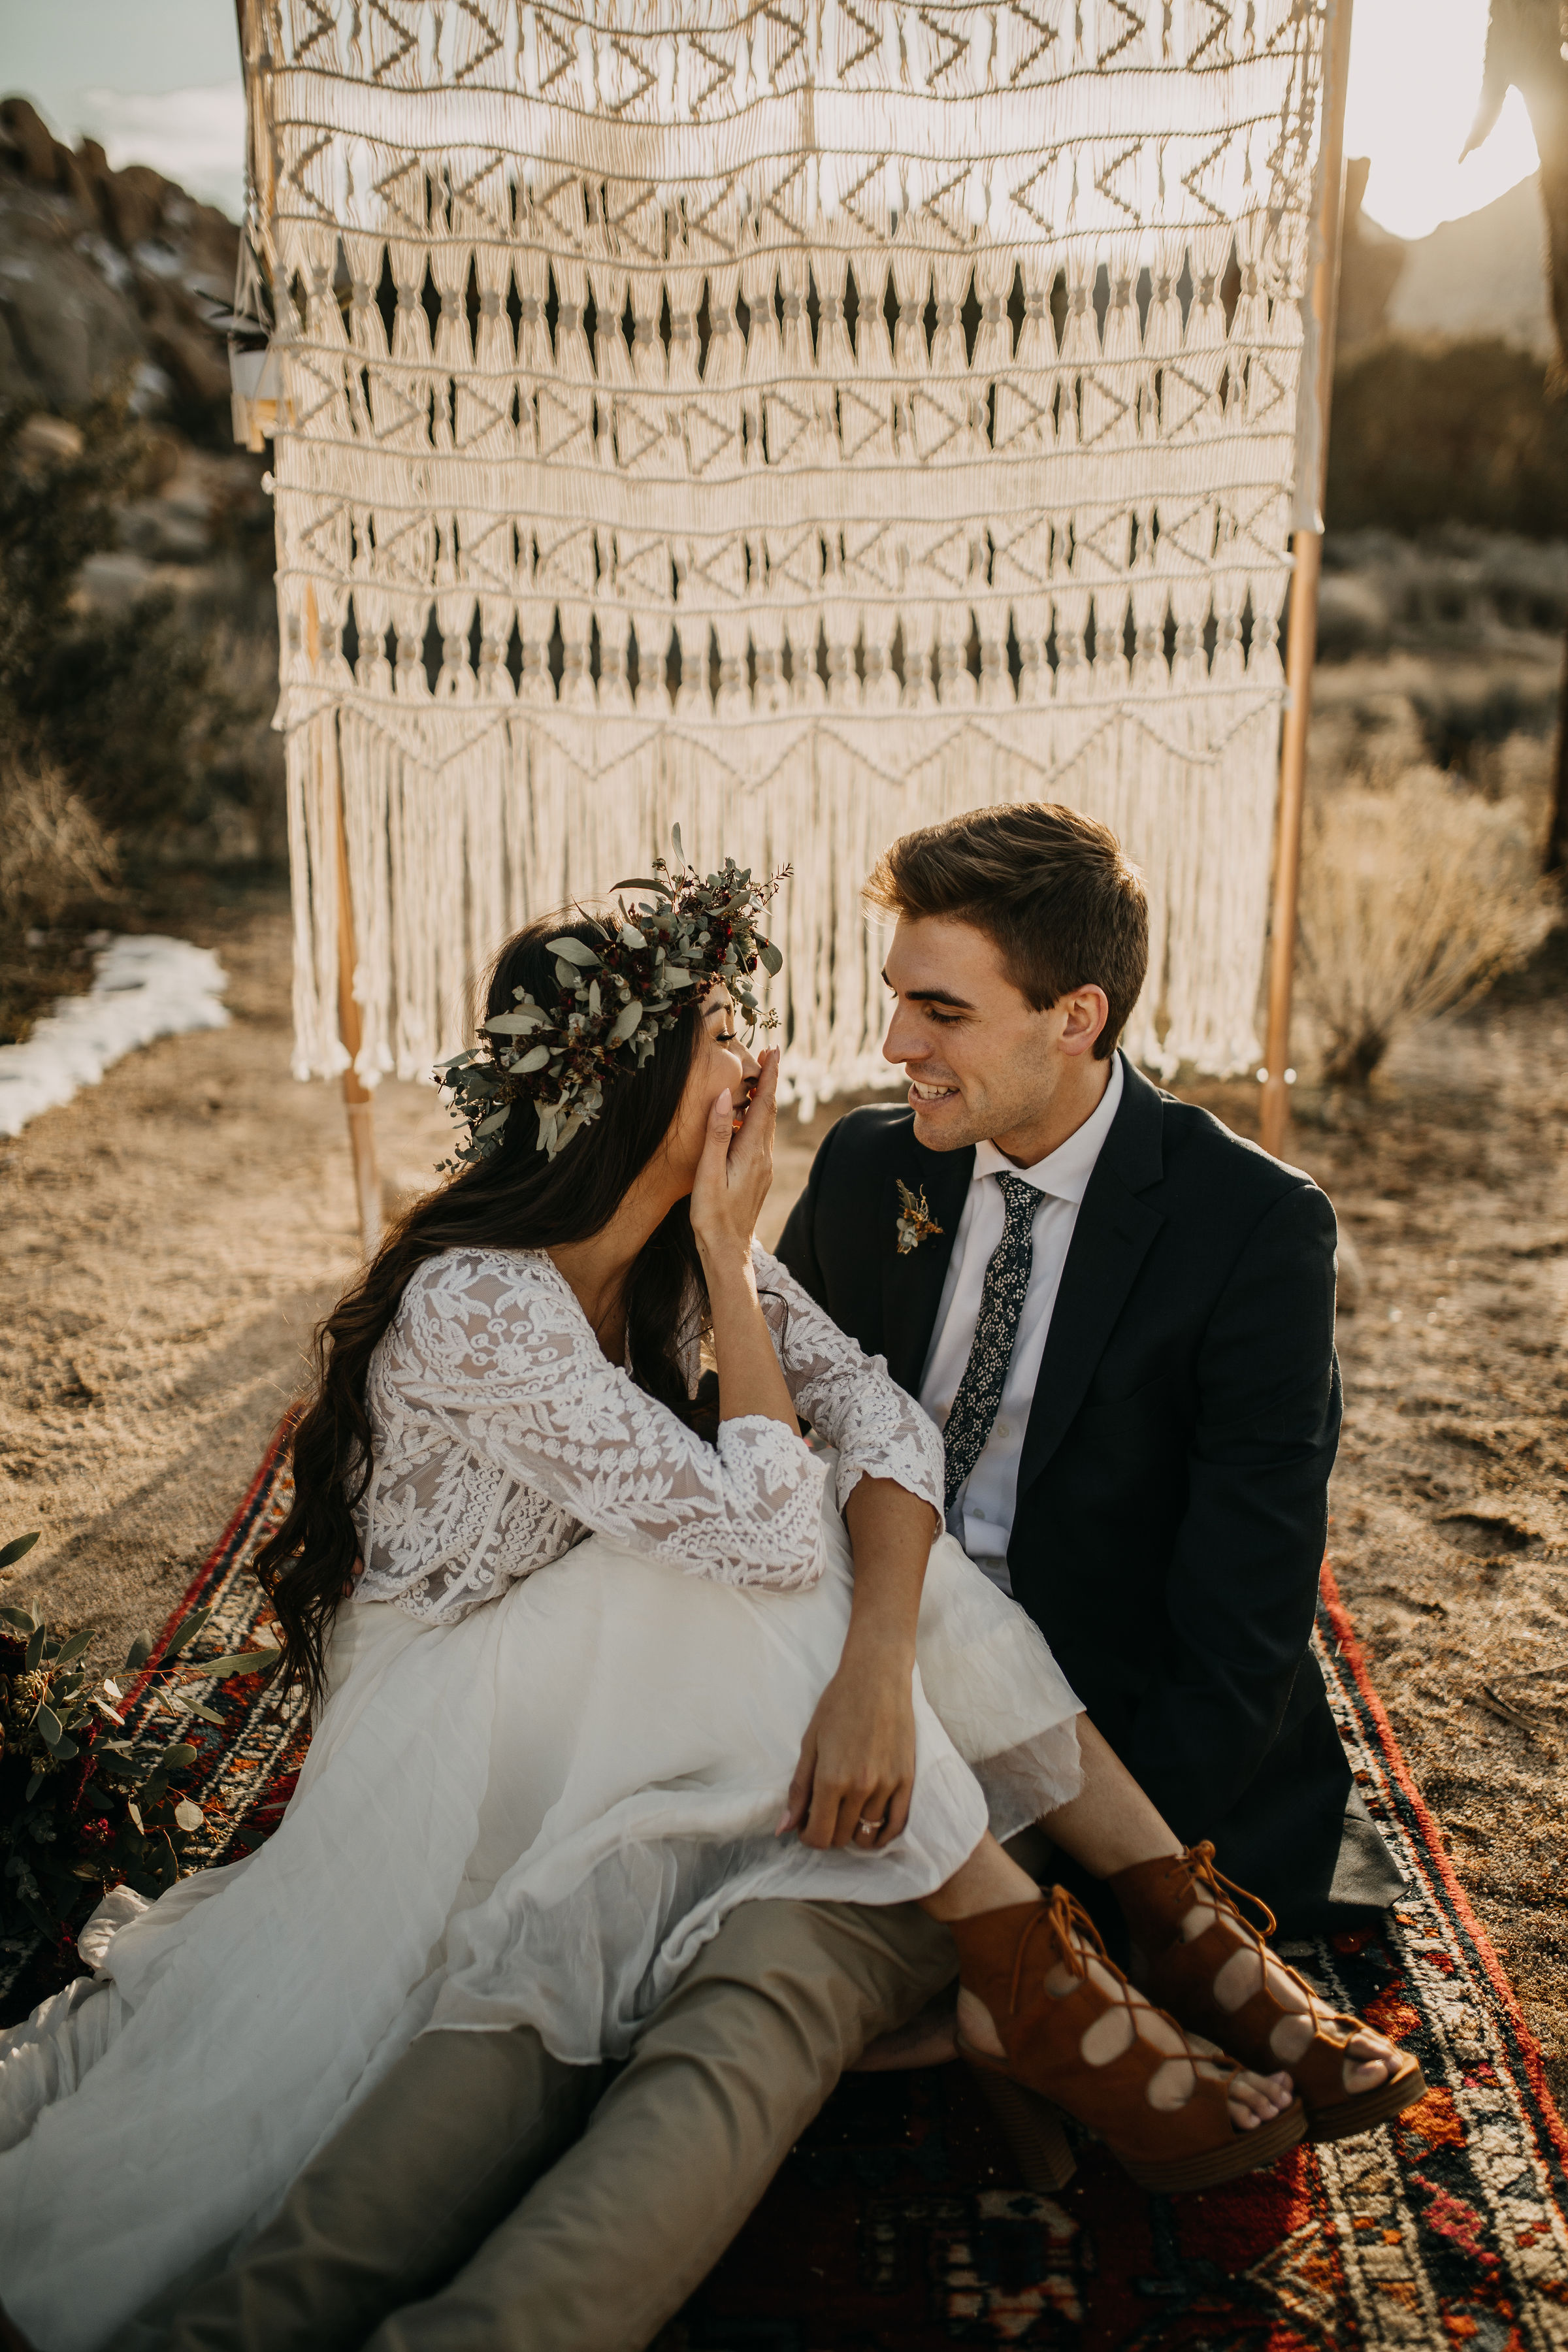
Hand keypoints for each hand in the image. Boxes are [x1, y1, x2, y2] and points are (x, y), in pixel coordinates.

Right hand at [689, 1048, 777, 1266]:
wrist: (726, 1250)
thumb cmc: (712, 1214)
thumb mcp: (708, 1172)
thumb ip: (716, 1133)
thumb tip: (722, 1096)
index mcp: (752, 1152)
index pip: (764, 1105)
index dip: (769, 1077)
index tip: (773, 1052)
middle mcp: (763, 1157)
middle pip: (769, 1111)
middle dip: (769, 1082)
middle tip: (768, 1055)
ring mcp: (762, 1168)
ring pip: (766, 1125)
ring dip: (764, 1100)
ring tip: (759, 1078)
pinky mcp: (757, 1176)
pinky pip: (760, 1139)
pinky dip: (757, 1119)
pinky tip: (746, 1118)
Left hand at [778, 1650, 916, 1850]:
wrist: (877, 1678)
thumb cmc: (838, 1705)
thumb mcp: (810, 1744)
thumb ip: (798, 1789)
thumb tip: (784, 1829)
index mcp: (830, 1779)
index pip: (819, 1835)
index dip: (808, 1837)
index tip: (806, 1825)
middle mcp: (860, 1788)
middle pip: (841, 1838)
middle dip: (828, 1832)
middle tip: (824, 1812)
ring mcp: (887, 1785)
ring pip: (867, 1835)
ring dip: (852, 1830)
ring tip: (846, 1811)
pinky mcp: (907, 1780)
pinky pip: (896, 1825)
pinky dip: (881, 1833)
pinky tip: (871, 1825)